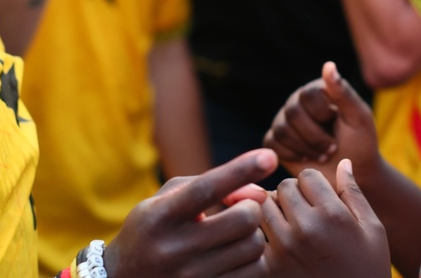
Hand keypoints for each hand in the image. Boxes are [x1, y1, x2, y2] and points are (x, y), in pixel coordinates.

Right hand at [105, 149, 278, 277]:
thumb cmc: (150, 229)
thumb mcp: (167, 199)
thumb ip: (211, 185)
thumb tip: (259, 191)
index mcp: (162, 215)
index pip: (207, 188)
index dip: (241, 170)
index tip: (269, 156)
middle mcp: (176, 248)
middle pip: (244, 218)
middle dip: (250, 207)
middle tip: (239, 208)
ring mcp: (192, 277)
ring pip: (254, 246)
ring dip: (252, 234)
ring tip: (233, 234)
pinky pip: (253, 272)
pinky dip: (251, 258)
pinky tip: (235, 254)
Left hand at [261, 162, 390, 277]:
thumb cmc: (368, 269)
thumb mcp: (372, 231)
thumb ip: (354, 194)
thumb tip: (343, 162)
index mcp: (332, 215)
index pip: (306, 176)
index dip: (314, 184)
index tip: (321, 198)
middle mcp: (305, 228)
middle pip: (283, 188)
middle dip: (293, 194)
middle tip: (306, 211)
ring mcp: (283, 248)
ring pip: (264, 207)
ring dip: (276, 211)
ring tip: (292, 225)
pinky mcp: (269, 267)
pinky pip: (255, 235)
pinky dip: (263, 234)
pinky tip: (280, 244)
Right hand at [263, 62, 380, 189]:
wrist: (353, 172)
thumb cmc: (360, 142)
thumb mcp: (358, 117)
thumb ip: (343, 92)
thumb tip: (328, 65)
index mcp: (317, 91)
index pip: (308, 95)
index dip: (322, 114)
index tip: (339, 127)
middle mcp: (297, 102)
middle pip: (292, 113)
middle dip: (315, 137)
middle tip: (332, 149)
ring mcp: (284, 121)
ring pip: (282, 131)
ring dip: (306, 148)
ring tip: (323, 156)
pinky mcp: (276, 141)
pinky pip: (273, 145)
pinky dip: (292, 155)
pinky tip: (307, 159)